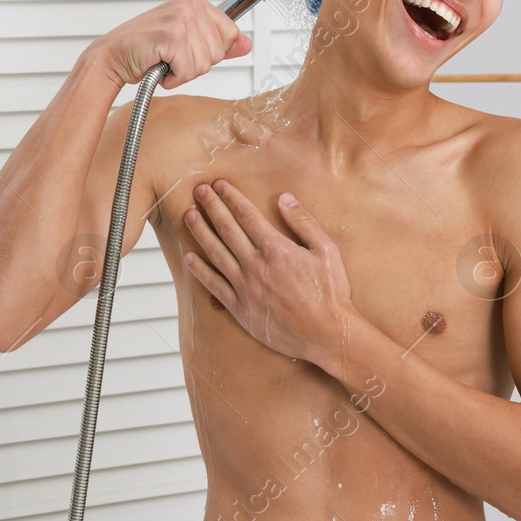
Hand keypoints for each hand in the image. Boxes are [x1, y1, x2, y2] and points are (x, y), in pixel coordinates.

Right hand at [90, 0, 251, 88]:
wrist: (112, 57)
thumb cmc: (145, 49)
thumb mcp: (187, 42)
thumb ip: (218, 42)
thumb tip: (246, 44)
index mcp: (194, 0)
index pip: (230, 33)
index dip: (209, 51)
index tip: (186, 48)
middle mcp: (189, 4)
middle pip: (219, 51)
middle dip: (196, 63)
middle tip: (171, 56)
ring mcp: (181, 18)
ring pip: (205, 63)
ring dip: (183, 71)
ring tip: (163, 60)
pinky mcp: (172, 36)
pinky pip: (189, 71)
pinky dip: (173, 78)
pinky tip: (157, 65)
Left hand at [181, 179, 353, 366]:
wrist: (326, 335)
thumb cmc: (331, 293)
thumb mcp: (327, 251)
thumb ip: (304, 222)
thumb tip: (284, 198)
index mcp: (276, 248)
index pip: (247, 215)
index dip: (231, 197)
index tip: (219, 184)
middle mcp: (256, 265)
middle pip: (227, 229)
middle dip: (211, 207)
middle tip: (197, 191)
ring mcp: (245, 288)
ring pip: (216, 253)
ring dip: (200, 232)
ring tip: (188, 216)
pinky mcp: (240, 309)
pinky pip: (214, 286)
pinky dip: (200, 270)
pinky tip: (189, 258)